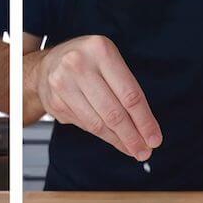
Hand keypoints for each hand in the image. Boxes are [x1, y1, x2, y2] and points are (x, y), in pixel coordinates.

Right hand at [34, 35, 161, 160]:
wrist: (47, 65)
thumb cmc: (87, 64)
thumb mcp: (109, 63)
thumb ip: (127, 91)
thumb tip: (146, 129)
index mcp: (101, 50)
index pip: (130, 94)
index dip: (144, 121)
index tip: (154, 139)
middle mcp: (79, 64)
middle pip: (114, 112)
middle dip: (132, 137)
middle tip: (144, 152)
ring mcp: (63, 84)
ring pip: (98, 123)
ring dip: (118, 141)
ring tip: (132, 149)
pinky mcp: (55, 102)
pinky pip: (85, 125)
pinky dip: (102, 136)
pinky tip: (113, 139)